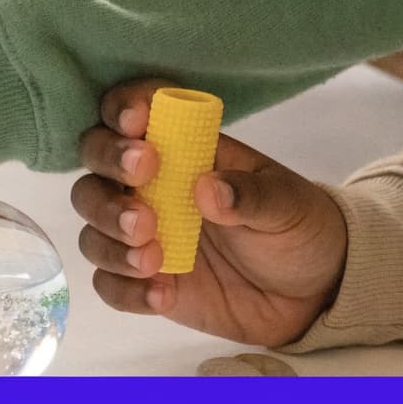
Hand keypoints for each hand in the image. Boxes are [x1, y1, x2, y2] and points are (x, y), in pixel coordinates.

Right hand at [72, 79, 346, 345]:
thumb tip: (207, 188)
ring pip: (91, 225)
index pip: (133, 112)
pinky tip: (164, 296)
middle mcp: (150, 185)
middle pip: (94, 163)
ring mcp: (141, 234)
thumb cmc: (298, 229)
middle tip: (144, 200)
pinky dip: (126, 290)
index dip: (123, 107)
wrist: (311, 294)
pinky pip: (108, 284)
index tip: (137, 124)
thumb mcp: (289, 205)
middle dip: (107, 174)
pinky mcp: (141, 280)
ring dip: (110, 238)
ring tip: (153, 258)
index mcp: (183, 149)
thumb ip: (251, 194)